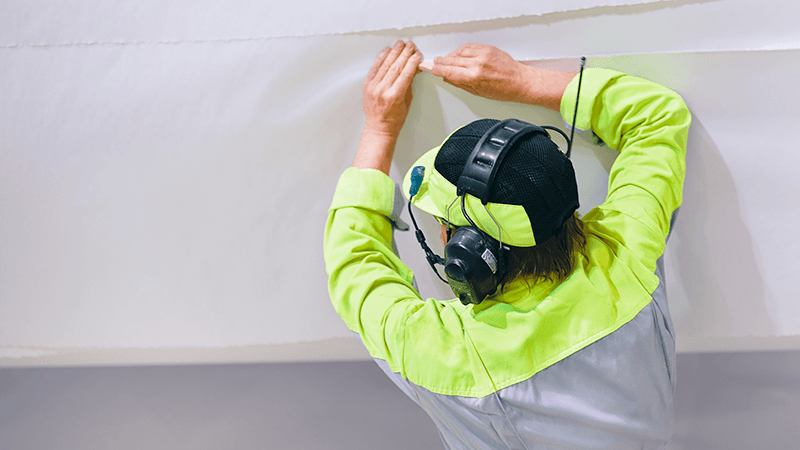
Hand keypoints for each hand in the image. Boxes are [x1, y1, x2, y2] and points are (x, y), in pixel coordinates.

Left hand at [362, 40, 422, 138]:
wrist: (379, 128)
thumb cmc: (394, 119)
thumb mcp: (407, 101)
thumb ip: (409, 84)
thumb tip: (414, 68)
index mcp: (394, 96)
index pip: (406, 73)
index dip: (412, 61)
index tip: (417, 55)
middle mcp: (382, 90)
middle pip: (396, 66)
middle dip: (404, 53)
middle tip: (410, 45)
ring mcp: (373, 87)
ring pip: (385, 65)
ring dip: (393, 52)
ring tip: (400, 44)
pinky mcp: (367, 85)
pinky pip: (374, 68)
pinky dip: (381, 58)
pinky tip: (386, 51)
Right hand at [431, 43, 575, 110]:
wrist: (519, 82)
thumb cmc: (503, 90)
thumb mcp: (478, 92)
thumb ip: (460, 84)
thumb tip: (448, 78)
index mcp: (473, 77)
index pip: (448, 71)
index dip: (437, 69)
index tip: (431, 68)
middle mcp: (477, 64)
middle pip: (451, 60)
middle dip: (441, 62)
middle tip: (434, 63)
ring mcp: (483, 54)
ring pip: (459, 52)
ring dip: (450, 56)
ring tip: (446, 60)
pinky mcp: (488, 48)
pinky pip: (469, 47)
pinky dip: (461, 50)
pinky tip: (458, 54)